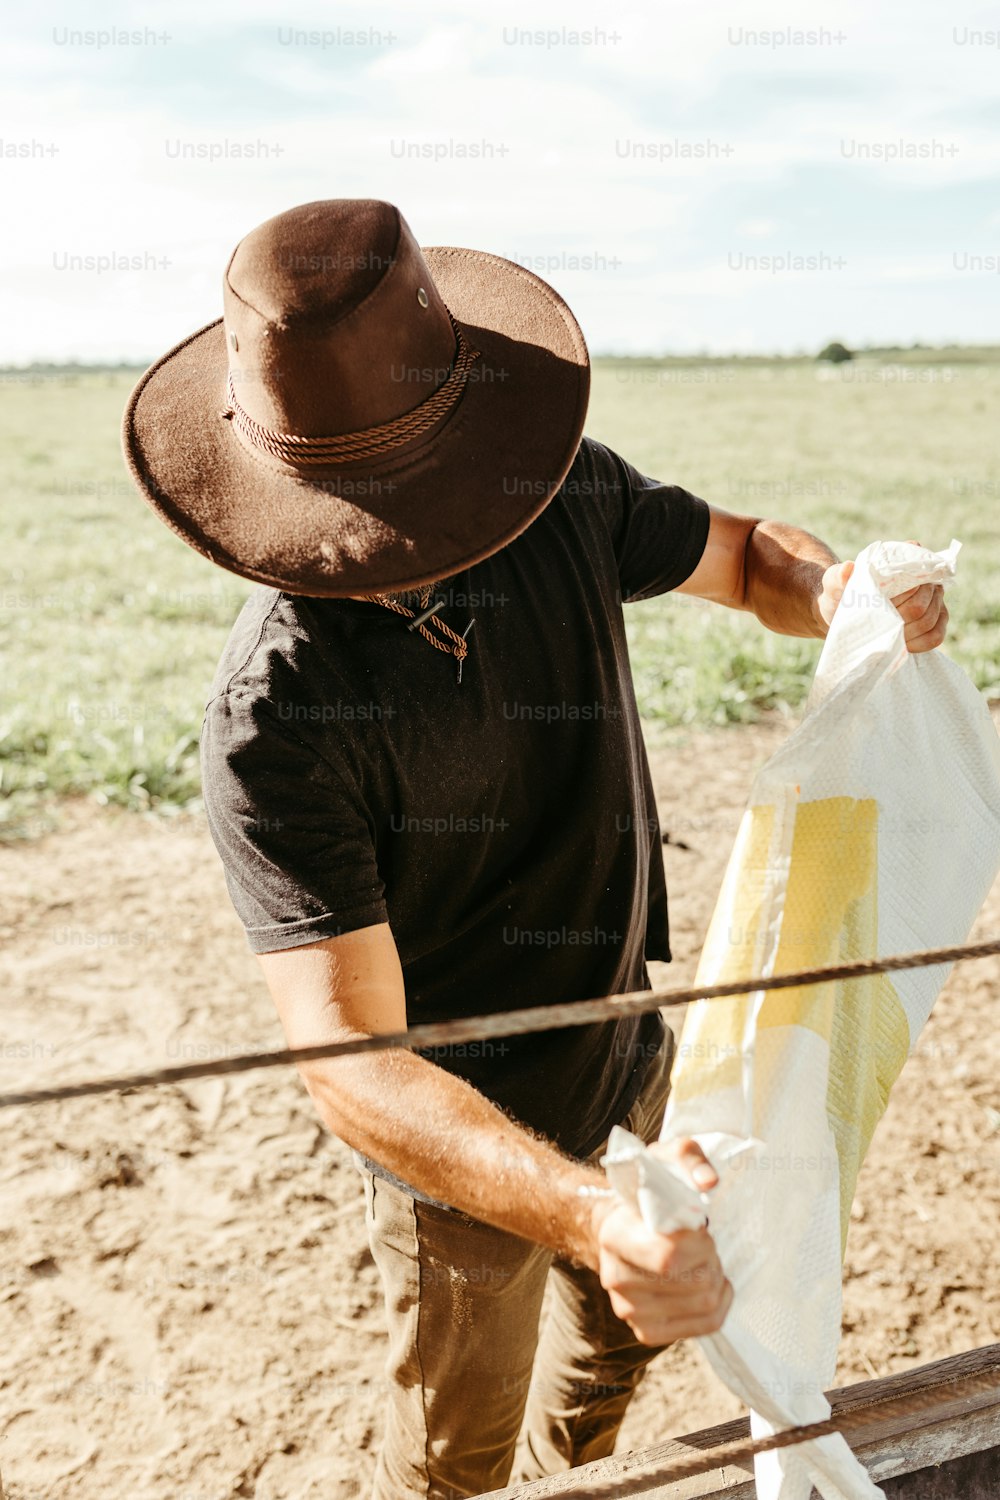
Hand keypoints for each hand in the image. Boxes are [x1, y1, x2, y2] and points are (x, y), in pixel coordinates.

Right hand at [591, 1138, 732, 1345]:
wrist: (618, 1228)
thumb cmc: (646, 1193)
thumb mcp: (663, 1159)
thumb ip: (689, 1157)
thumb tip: (708, 1181)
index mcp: (614, 1236)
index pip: (668, 1256)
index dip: (700, 1242)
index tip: (701, 1223)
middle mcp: (615, 1278)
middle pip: (695, 1282)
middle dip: (712, 1257)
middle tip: (705, 1241)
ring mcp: (629, 1310)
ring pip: (704, 1304)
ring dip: (716, 1278)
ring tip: (704, 1260)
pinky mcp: (646, 1331)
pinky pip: (705, 1326)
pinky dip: (719, 1305)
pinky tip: (710, 1283)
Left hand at [816, 550, 948, 653]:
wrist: (842, 614)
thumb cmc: (840, 595)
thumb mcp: (834, 584)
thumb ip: (838, 575)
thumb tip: (848, 568)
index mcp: (903, 560)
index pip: (915, 576)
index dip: (898, 596)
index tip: (879, 605)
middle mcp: (924, 577)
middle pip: (923, 603)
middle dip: (899, 619)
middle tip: (879, 626)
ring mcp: (934, 599)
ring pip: (931, 619)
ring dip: (908, 633)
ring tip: (887, 637)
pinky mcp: (936, 620)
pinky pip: (937, 635)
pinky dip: (920, 644)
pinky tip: (902, 646)